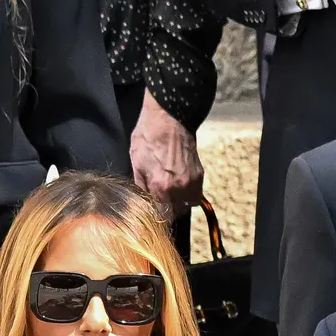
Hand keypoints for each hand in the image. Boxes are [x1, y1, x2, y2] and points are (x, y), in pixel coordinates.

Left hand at [129, 92, 203, 223]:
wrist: (169, 118)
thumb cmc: (148, 137)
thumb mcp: (136, 163)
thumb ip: (140, 187)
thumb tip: (142, 202)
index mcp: (159, 187)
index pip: (161, 217)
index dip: (157, 217)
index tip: (153, 215)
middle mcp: (178, 188)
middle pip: (175, 213)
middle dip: (167, 210)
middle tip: (160, 202)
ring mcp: (191, 182)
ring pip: (187, 205)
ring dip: (179, 204)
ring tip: (170, 194)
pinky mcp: (199, 175)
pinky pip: (195, 194)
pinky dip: (188, 194)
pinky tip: (179, 185)